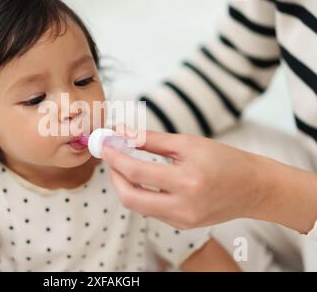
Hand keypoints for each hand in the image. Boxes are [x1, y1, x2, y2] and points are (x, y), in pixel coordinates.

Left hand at [102, 130, 277, 229]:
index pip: (136, 172)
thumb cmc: (224, 160)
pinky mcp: (182, 226)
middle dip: (114, 176)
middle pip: (130, 197)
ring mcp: (182, 221)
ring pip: (138, 206)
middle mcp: (183, 207)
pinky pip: (151, 211)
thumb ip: (151, 139)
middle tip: (111, 158)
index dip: (115, 156)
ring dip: (126, 185)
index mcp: (187, 182)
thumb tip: (122, 132)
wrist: (254, 188)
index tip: (104, 143)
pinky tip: (145, 179)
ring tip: (126, 165)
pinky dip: (142, 194)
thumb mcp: (187, 143)